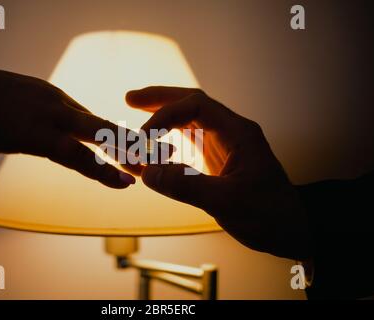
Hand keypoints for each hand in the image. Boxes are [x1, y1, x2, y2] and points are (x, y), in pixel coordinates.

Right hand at [0, 63, 144, 187]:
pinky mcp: (34, 134)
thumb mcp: (17, 107)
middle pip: (108, 125)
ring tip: (158, 169)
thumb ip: (40, 119)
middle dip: (138, 142)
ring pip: (101, 137)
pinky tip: (123, 181)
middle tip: (168, 154)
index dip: (122, 137)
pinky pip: (76, 155)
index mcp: (55, 99)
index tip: (145, 149)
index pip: (96, 121)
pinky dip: (102, 169)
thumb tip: (52, 134)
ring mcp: (48, 118)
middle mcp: (59, 104)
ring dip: (131, 155)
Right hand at [126, 86, 310, 259]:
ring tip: (136, 108)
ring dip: (163, 113)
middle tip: (130, 98)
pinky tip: (155, 139)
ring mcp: (225, 145)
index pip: (197, 106)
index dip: (166, 115)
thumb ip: (186, 186)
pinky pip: (190, 140)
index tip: (144, 135)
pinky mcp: (218, 159)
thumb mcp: (227, 202)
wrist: (290, 229)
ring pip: (190, 119)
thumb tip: (148, 173)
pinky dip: (169, 136)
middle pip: (192, 103)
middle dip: (160, 99)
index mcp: (239, 133)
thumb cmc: (269, 215)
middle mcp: (231, 132)